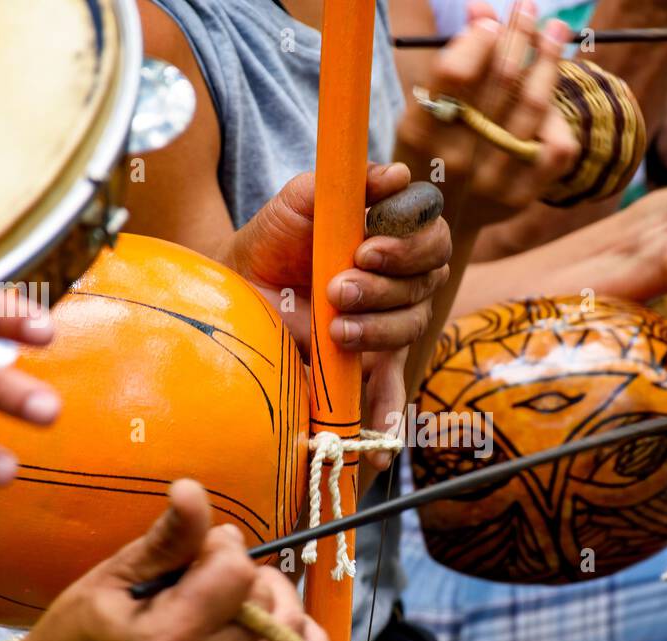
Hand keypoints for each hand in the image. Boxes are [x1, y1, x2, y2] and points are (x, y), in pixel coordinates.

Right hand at [0, 480, 329, 640]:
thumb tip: (192, 489)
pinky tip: (288, 627)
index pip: (236, 570)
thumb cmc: (84, 631)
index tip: (195, 552)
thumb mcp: (115, 575)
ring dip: (272, 604)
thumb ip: (169, 538)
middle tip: (207, 579)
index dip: (220, 548)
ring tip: (233, 601)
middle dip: (244, 576)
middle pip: (266, 599)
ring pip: (290, 630)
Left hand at [229, 164, 451, 462]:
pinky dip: (388, 414)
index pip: (433, 238)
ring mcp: (388, 327)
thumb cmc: (271, 243)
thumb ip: (348, 183)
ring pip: (411, 328)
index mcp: (393, 240)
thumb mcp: (301, 201)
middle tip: (336, 288)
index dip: (410, 243)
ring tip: (334, 329)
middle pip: (426, 284)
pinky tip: (380, 440)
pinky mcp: (367, 367)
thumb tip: (400, 175)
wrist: (233, 292)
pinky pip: (391, 393)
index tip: (367, 247)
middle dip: (384, 287)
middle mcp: (401, 283)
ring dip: (377, 328)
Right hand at [395, 3, 580, 227]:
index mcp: (421, 134)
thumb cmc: (432, 152)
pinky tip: (551, 94)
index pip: (456, 74)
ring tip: (555, 31)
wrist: (439, 227)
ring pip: (534, 106)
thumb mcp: (426, 110)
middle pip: (500, 81)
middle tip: (528, 8)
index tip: (490, 21)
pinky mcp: (521, 196)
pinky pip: (556, 144)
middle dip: (518, 34)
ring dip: (549, 59)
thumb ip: (454, 61)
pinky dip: (557, 115)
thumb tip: (482, 10)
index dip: (480, 38)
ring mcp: (491, 182)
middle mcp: (456, 161)